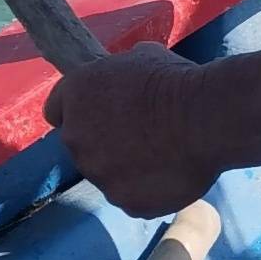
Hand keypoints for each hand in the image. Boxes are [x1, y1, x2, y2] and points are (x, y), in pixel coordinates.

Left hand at [42, 44, 215, 216]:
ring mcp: (98, 173)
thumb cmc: (174, 81)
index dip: (79, 112)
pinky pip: (129, 197)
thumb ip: (119, 74)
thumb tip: (128, 75)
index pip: (57, 110)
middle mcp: (76, 136)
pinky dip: (144, 190)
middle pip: (80, 145)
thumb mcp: (140, 58)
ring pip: (105, 174)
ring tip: (158, 155)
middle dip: (101, 142)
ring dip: (122, 168)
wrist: (203, 119)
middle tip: (137, 136)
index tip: (99, 115)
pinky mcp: (123, 201)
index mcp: (74, 94)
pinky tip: (167, 175)